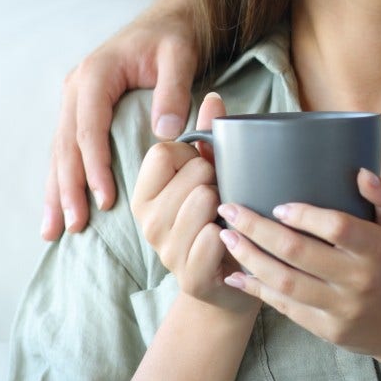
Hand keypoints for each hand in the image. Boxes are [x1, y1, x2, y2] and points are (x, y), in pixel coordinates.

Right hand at [45, 0, 199, 239]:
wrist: (168, 19)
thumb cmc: (174, 37)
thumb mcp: (180, 56)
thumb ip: (173, 90)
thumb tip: (165, 131)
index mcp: (96, 74)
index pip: (89, 130)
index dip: (96, 167)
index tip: (106, 200)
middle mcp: (77, 88)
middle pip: (66, 146)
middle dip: (67, 189)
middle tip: (72, 227)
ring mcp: (74, 99)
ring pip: (60, 151)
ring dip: (56, 191)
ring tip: (53, 231)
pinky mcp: (80, 109)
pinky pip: (67, 148)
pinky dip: (62, 178)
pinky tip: (60, 206)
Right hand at [130, 93, 255, 315]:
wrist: (235, 282)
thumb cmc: (222, 218)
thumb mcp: (214, 173)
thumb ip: (210, 136)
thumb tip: (213, 97)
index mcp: (146, 194)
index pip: (162, 151)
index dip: (192, 155)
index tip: (204, 172)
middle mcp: (147, 222)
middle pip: (191, 173)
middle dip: (217, 179)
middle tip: (223, 200)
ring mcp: (166, 253)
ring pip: (202, 201)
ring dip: (227, 206)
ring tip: (229, 219)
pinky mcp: (189, 278)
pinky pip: (211, 238)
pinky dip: (231, 235)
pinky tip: (233, 241)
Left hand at [215, 170, 380, 357]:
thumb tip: (360, 172)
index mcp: (378, 249)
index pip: (338, 228)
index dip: (306, 216)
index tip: (278, 205)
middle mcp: (358, 280)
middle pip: (299, 253)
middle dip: (257, 229)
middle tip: (229, 209)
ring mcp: (341, 308)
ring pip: (285, 282)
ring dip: (250, 258)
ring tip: (226, 236)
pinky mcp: (326, 330)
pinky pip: (285, 307)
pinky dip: (257, 289)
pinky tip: (235, 273)